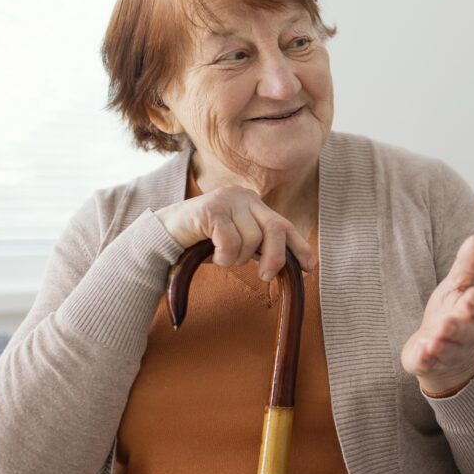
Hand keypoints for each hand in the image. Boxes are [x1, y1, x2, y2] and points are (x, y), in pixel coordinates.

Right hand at [154, 185, 312, 280]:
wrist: (165, 235)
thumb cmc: (204, 241)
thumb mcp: (239, 241)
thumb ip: (260, 245)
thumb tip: (291, 262)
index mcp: (254, 203)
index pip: (284, 225)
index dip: (298, 247)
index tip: (308, 267)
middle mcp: (244, 196)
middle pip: (275, 229)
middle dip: (275, 257)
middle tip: (264, 276)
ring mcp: (228, 199)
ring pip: (250, 240)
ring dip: (236, 258)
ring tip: (222, 257)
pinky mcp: (211, 209)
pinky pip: (230, 242)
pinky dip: (223, 256)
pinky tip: (211, 253)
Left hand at [401, 235, 473, 396]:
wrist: (447, 355)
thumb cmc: (454, 313)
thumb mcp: (458, 287)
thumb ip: (468, 266)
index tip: (472, 294)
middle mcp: (465, 333)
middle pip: (465, 331)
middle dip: (457, 328)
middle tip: (447, 323)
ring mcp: (448, 351)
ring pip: (448, 349)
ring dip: (441, 345)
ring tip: (434, 341)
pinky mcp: (430, 362)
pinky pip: (429, 363)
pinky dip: (426, 359)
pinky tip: (421, 354)